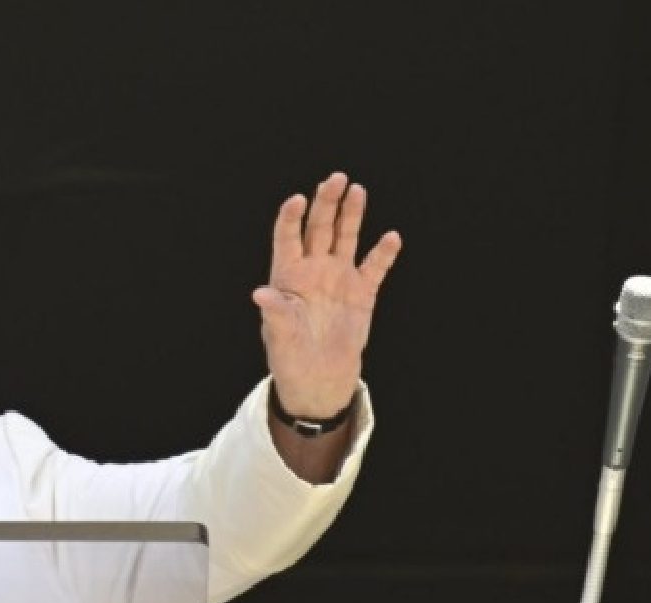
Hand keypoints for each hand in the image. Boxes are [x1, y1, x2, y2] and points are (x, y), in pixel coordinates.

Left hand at [253, 172, 401, 417]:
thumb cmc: (290, 353)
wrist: (317, 375)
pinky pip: (374, 267)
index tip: (297, 199)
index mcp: (287, 274)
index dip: (291, 217)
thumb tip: (259, 294)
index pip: (288, 237)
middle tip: (335, 178)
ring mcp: (338, 277)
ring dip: (352, 215)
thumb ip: (275, 311)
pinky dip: (383, 253)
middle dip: (326, 203)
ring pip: (345, 238)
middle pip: (319, 228)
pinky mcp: (362, 291)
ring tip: (357, 190)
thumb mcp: (279, 334)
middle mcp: (313, 268)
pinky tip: (391, 238)